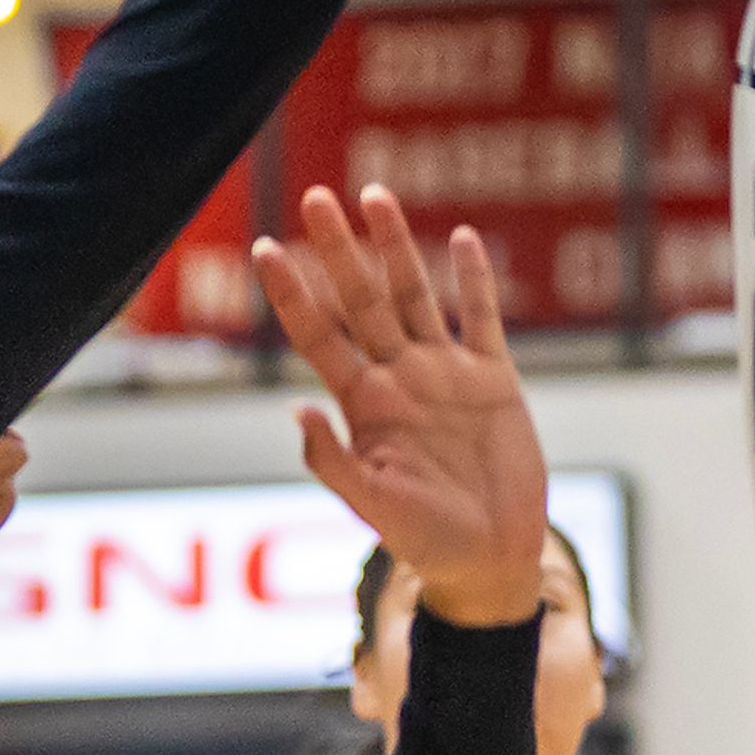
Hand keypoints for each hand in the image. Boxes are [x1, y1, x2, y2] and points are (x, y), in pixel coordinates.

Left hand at [251, 185, 548, 626]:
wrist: (492, 559)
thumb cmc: (426, 541)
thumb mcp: (371, 505)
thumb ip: (333, 459)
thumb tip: (295, 408)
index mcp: (364, 403)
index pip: (318, 334)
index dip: (291, 293)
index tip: (260, 250)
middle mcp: (400, 376)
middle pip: (362, 298)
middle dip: (338, 249)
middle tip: (314, 196)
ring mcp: (446, 372)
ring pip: (415, 294)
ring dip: (396, 246)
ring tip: (376, 196)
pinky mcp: (493, 379)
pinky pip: (482, 318)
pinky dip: (475, 280)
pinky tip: (462, 238)